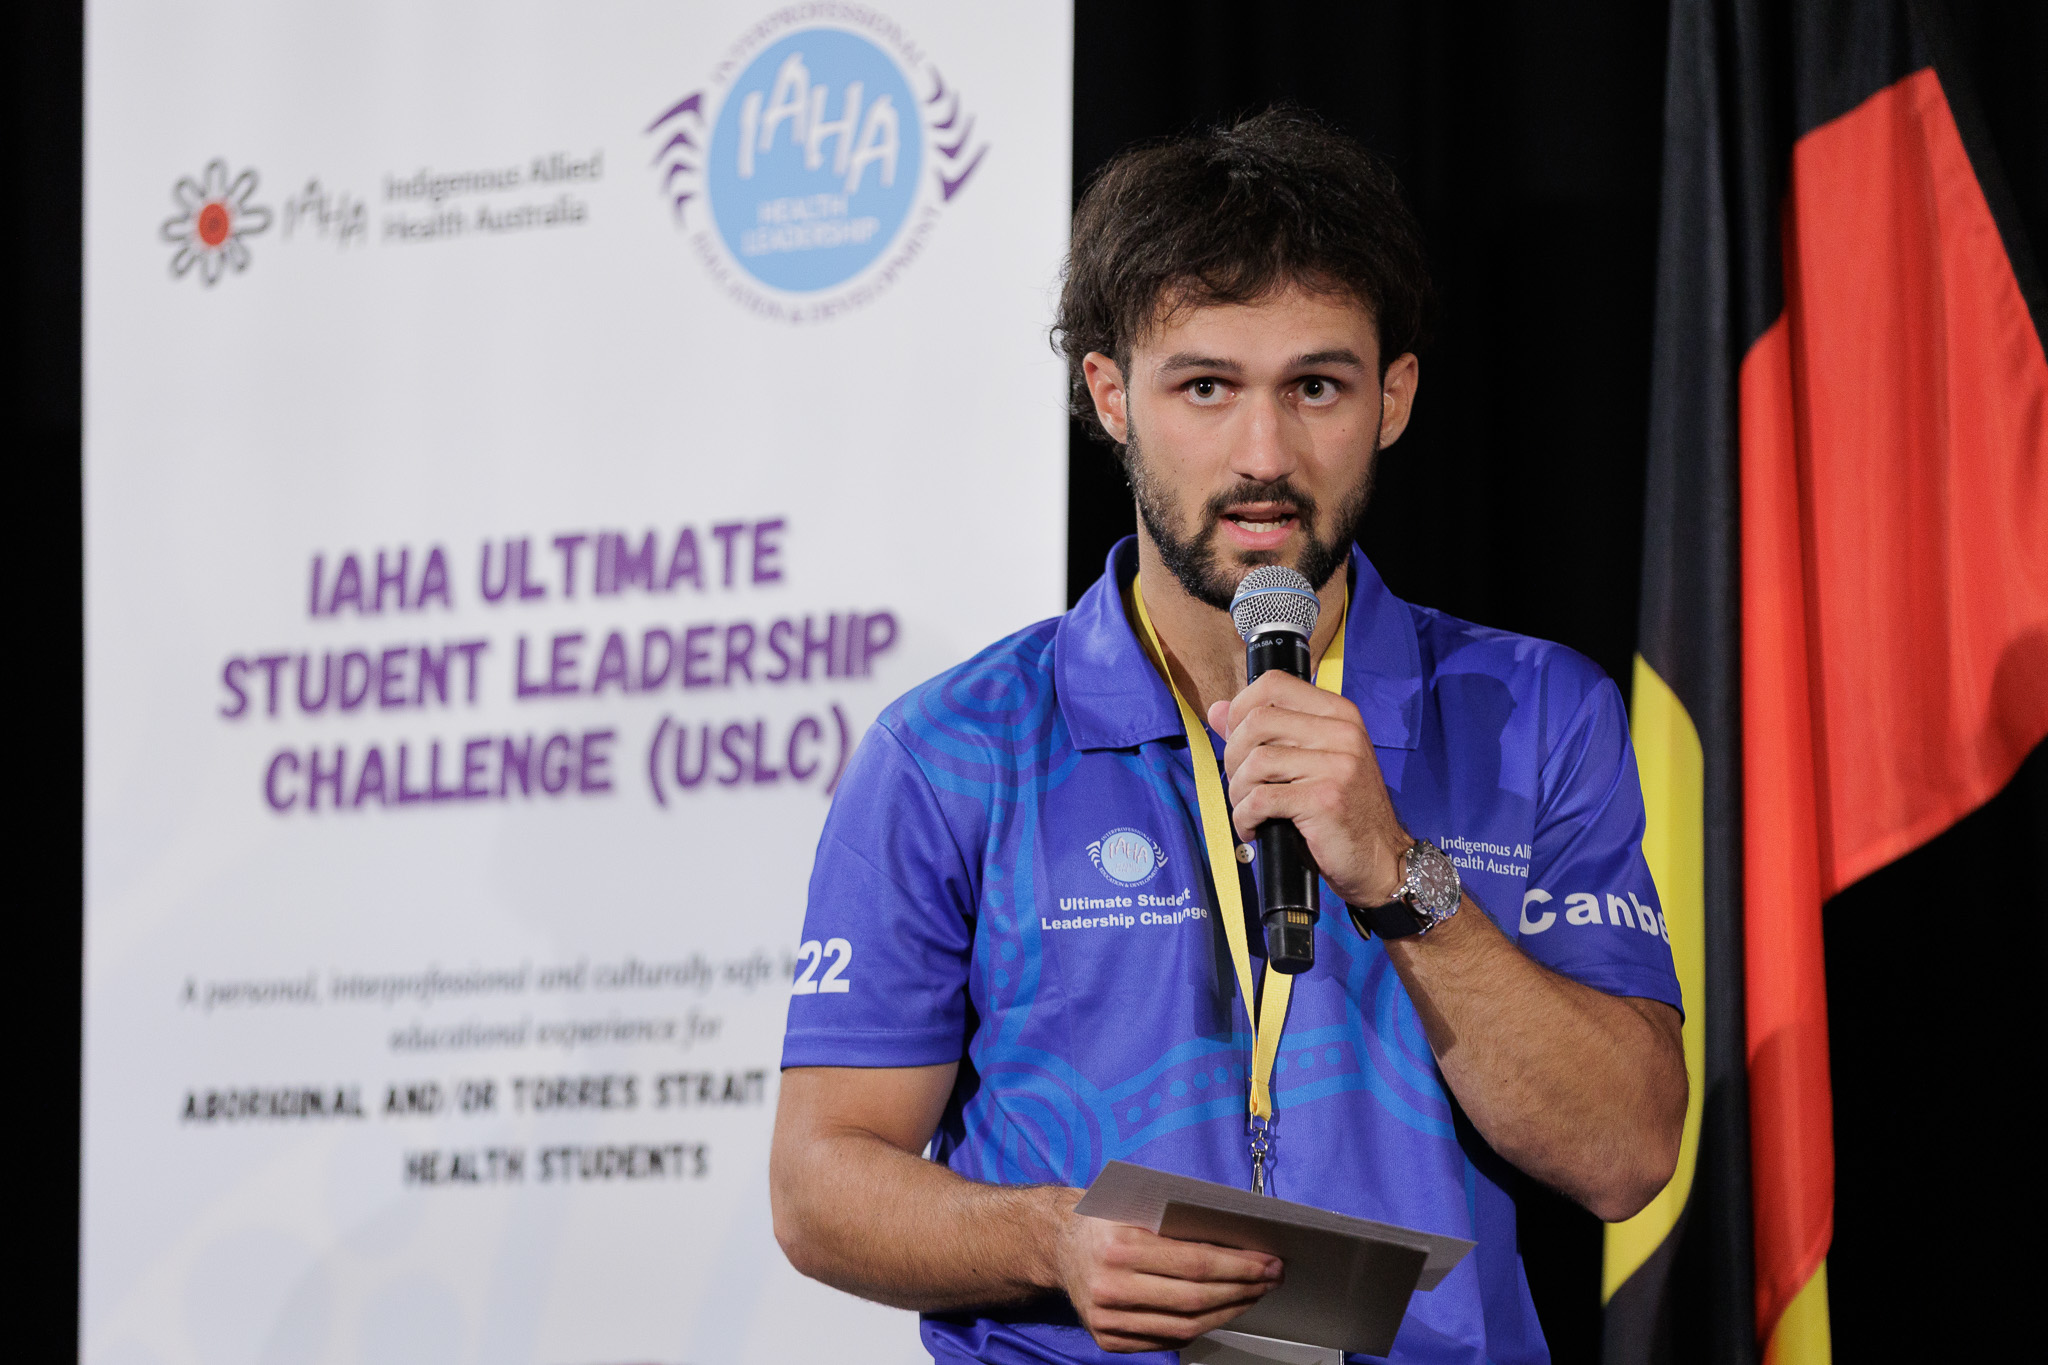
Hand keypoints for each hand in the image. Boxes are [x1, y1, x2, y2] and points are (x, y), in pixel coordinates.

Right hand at [1054, 1201, 1281, 1352]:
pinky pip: (1166, 1341)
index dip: (1239, 1266)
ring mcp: (1107, 1319)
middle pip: (1195, 1299)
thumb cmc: (1104, 1217)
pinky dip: (1199, 1328)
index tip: (1268, 1262)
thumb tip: (1237, 1238)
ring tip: (1252, 1295)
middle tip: (1270, 1278)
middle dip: (1242, 1289)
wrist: (1057, 1244)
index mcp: (1119, 1247)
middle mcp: (1111, 1287)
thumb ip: (1176, 1221)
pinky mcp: (1108, 1339)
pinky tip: (1220, 1311)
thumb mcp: (1135, 1204)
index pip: (1195, 1264)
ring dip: (1228, 1312)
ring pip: (1185, 1327)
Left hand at [1206, 671, 1410, 907]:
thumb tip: (1217, 709)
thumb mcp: (1309, 760)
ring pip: (1255, 762)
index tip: (1236, 740)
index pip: (1273, 684)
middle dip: (1233, 756)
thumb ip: (1266, 732)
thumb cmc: (1341, 810)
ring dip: (1239, 792)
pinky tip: (1254, 828)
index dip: (1240, 709)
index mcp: (1339, 713)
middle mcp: (1342, 732)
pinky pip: (1261, 799)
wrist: (1381, 858)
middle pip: (1257, 722)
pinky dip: (1245, 817)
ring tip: (1248, 810)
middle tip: (1242, 785)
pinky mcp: (1325, 800)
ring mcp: (1337, 765)